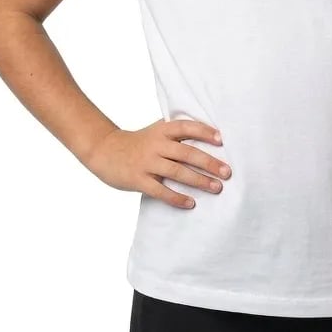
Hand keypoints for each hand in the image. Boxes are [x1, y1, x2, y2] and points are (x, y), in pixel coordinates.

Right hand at [85, 119, 230, 208]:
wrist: (104, 150)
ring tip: (216, 188)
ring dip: (199, 180)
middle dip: (209, 162)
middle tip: (227, 172)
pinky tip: (190, 203)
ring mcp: (146, 163)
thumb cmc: (137, 142)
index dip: (204, 132)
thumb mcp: (155, 130)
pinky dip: (176, 197)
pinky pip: (160, 190)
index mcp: (161, 131)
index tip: (221, 140)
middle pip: (186, 152)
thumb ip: (175, 132)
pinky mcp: (138, 180)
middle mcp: (155, 145)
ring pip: (177, 172)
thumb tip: (208, 133)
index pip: (186, 127)